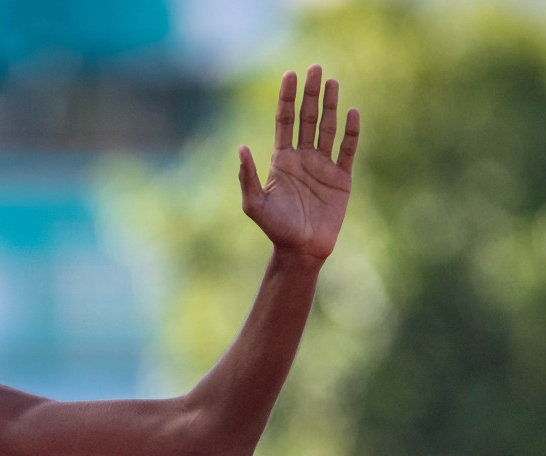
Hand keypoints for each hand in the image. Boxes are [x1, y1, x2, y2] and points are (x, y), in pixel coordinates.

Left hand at [239, 64, 359, 262]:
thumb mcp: (254, 204)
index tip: (290, 76)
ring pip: (327, 127)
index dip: (287, 99)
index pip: (285, 122)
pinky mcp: (341, 177)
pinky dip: (351, 132)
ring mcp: (323, 166)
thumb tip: (241, 148)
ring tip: (332, 82)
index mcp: (282, 161)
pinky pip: (347, 149)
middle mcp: (303, 158)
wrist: (301, 249)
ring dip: (330, 105)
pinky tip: (351, 112)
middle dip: (310, 94)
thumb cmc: (275, 229)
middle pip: (307, 118)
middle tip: (315, 68)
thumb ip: (248, 176)